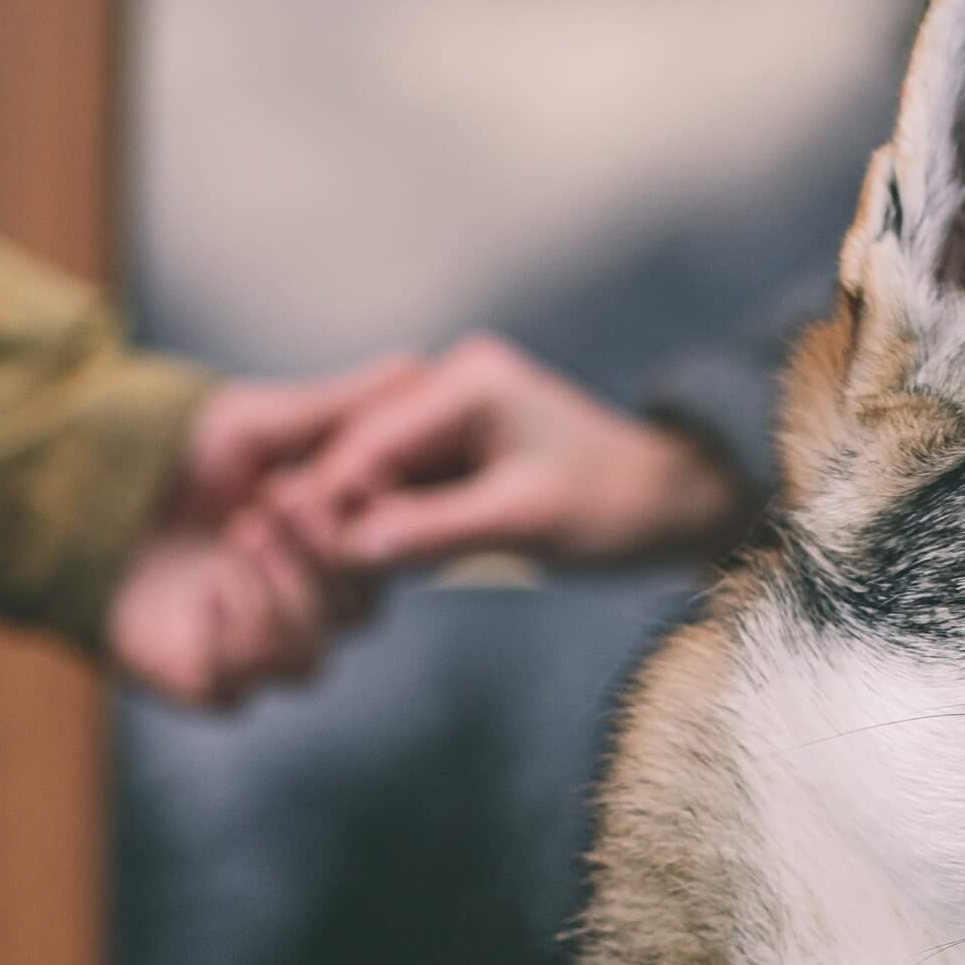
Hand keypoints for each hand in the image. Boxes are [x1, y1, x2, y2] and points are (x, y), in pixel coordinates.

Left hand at [108, 359, 417, 704]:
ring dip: (280, 596)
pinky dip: (232, 634)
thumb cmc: (174, 455)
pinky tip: (207, 587)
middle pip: (355, 616)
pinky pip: (242, 685)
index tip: (342, 476)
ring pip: (306, 659)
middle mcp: (300, 609)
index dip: (371, 527)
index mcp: (327, 552)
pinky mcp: (203, 681)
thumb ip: (336, 409)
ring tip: (240, 534)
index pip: (384, 561)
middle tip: (279, 497)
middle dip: (320, 557)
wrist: (82, 491)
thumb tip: (415, 367)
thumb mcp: (256, 423)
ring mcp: (253, 651)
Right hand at [262, 334, 750, 572]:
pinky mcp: (454, 455)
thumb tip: (351, 547)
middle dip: (327, 515)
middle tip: (289, 576)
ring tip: (318, 581)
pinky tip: (357, 571)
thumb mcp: (528, 521)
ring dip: (347, 526)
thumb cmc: (617, 507)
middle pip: (354, 456)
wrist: (674, 505)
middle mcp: (448, 388)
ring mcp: (448, 419)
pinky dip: (376, 530)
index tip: (299, 561)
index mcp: (465, 383)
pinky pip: (394, 492)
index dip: (328, 505)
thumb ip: (437, 530)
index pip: (365, 445)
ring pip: (368, 477)